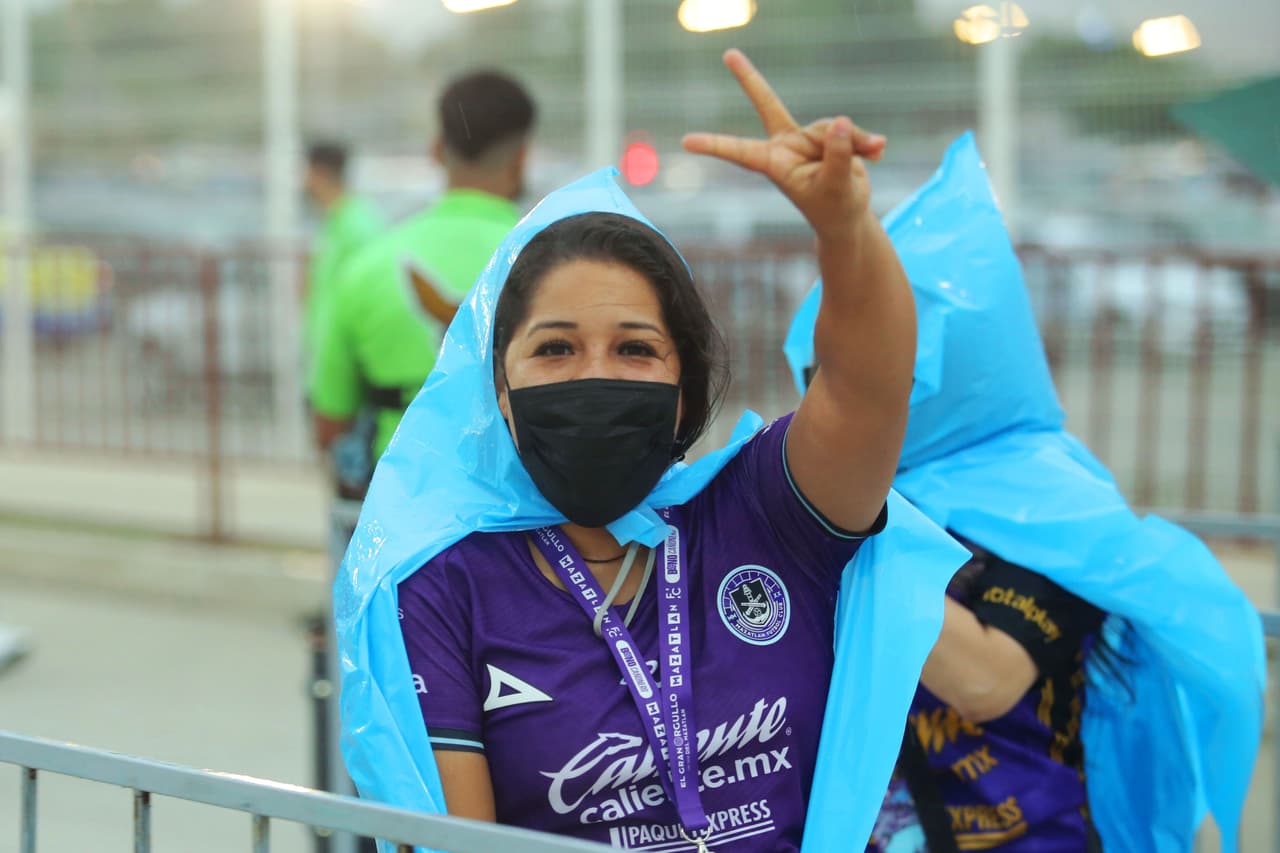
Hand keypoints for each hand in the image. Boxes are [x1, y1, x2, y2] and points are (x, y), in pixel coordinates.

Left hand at [682, 49, 885, 242]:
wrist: (849, 214)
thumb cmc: (835, 209)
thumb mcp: (837, 186)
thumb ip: (839, 155)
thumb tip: (842, 123)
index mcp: (775, 164)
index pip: (741, 152)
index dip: (716, 145)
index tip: (686, 142)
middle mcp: (786, 146)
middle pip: (768, 104)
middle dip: (748, 78)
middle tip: (728, 54)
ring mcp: (807, 138)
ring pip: (832, 125)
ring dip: (856, 142)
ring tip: (871, 157)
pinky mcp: (829, 135)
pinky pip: (850, 128)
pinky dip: (867, 142)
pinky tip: (878, 153)